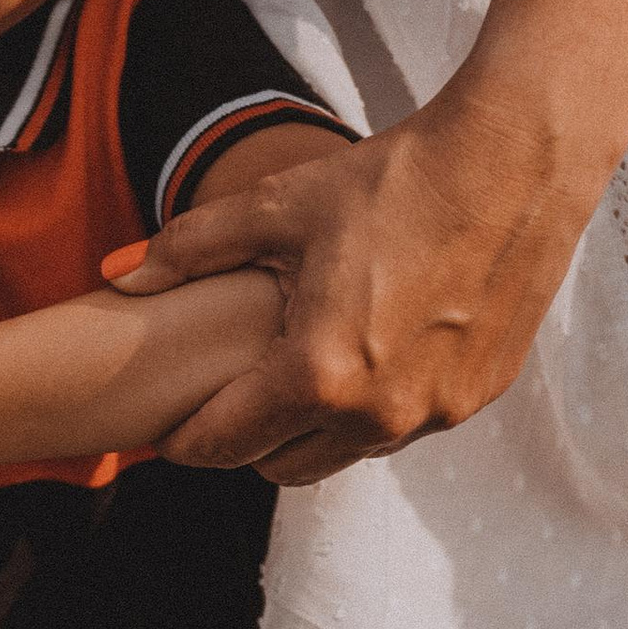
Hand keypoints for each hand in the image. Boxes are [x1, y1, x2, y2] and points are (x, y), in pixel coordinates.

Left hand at [106, 90, 594, 484]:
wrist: (514, 161)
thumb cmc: (391, 178)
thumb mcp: (277, 208)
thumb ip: (187, 249)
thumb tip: (113, 277)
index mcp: (316, 374)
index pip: (223, 445)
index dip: (184, 440)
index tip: (166, 429)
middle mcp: (376, 414)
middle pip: (278, 467)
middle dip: (245, 442)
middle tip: (227, 400)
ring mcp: (432, 415)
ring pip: (342, 454)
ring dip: (309, 428)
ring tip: (294, 375)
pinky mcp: (474, 399)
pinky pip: (400, 429)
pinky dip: (371, 408)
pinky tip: (363, 356)